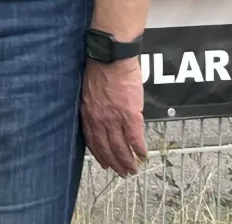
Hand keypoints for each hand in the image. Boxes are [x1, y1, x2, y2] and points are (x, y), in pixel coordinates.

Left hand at [82, 57, 148, 176]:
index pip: (92, 140)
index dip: (99, 154)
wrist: (109, 58)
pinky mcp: (130, 114)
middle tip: (122, 173)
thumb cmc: (98, 69)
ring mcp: (114, 118)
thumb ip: (93, 107)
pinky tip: (143, 155)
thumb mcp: (88, 91)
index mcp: (88, 113)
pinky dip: (139, 148)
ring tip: (133, 169)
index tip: (105, 163)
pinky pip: (134, 137)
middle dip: (114, 162)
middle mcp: (99, 119)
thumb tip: (99, 115)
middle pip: (106, 147)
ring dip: (127, 160)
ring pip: (120, 146)